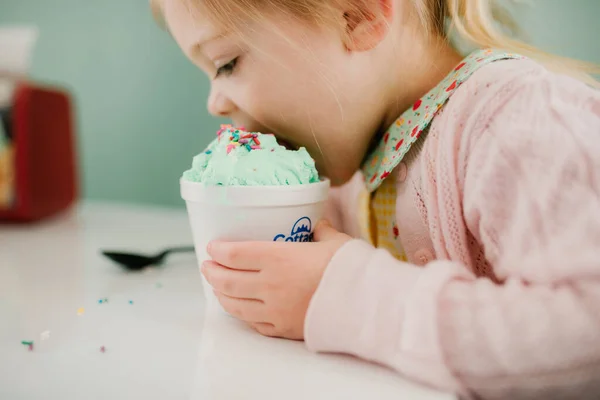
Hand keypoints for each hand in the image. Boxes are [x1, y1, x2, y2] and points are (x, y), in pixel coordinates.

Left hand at [202, 220, 350, 339]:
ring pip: (235, 305)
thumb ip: (320, 230)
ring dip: (221, 294)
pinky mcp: (282, 329)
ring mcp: (274, 310)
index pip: (236, 254)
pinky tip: (240, 308)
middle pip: (228, 280)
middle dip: (212, 272)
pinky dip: (241, 314)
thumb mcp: (335, 241)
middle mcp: (270, 285)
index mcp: (279, 259)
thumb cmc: (351, 269)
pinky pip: (253, 323)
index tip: (212, 247)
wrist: (366, 306)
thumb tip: (316, 223)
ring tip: (217, 287)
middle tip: (207, 266)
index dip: (219, 250)